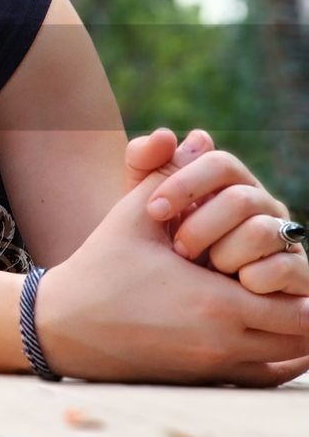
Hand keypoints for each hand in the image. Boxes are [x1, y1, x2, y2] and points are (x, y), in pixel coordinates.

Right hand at [37, 160, 308, 385]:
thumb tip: (198, 137)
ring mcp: (211, 367)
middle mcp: (222, 342)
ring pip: (287, 358)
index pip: (296, 302)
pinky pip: (263, 379)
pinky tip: (278, 343)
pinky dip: (280, 363)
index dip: (296, 278)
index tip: (280, 258)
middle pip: (301, 334)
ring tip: (283, 303)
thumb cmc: (100, 266)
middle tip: (289, 280)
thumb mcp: (133, 216)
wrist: (61, 323)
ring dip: (294, 333)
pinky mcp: (199, 380)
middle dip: (301, 304)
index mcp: (215, 302)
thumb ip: (170, 176)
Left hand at [127, 129, 306, 294]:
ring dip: (224, 255)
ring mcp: (284, 238)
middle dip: (201, 227)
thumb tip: (167, 135)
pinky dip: (253, 280)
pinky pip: (283, 270)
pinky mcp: (297, 275)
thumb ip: (145, 165)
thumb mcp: (143, 207)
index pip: (220, 163)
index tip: (153, 210)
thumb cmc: (160, 247)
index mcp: (229, 183)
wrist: (178, 302)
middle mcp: (262, 205)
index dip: (185, 183)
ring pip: (263, 232)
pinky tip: (234, 286)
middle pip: (242, 199)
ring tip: (206, 271)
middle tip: (177, 250)